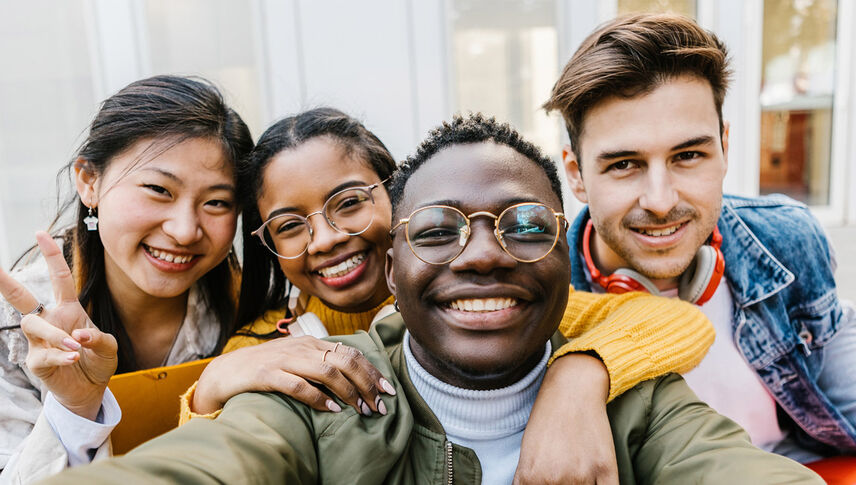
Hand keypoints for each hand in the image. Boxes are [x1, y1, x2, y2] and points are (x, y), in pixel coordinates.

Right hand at [0, 232, 117, 419]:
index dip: (51, 255)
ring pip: (34, 326)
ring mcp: (40, 341)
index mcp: (68, 309)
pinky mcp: (36, 362)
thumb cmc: (98, 360)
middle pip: (22, 298)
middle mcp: (50, 320)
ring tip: (76, 347)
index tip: (40, 233)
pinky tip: (74, 358)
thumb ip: (98, 337)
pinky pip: (43, 355)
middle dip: (5, 282)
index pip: (59, 278)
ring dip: (56, 335)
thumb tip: (79, 334)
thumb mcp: (108, 346)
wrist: (91, 389)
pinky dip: (61, 356)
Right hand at [192, 335, 395, 415]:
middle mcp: (301, 348)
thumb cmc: (264, 368)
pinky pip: (298, 385)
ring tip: (360, 409)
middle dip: (366, 383)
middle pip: (344, 361)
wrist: (225, 372)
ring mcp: (284, 360)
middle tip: (379, 404)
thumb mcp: (295, 360)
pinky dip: (318, 398)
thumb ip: (319, 362)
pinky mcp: (267, 375)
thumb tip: (351, 371)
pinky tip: (331, 410)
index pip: (350, 353)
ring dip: (348, 392)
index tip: (387, 389)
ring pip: (327, 371)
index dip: (371, 370)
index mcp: (310, 343)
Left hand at [514, 353, 617, 484]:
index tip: (550, 481)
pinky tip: (598, 479)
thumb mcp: (527, 454)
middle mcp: (554, 480)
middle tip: (568, 470)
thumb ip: (531, 481)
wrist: (572, 388)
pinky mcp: (605, 468)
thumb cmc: (547, 418)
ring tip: (581, 470)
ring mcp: (581, 475)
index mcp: (531, 478)